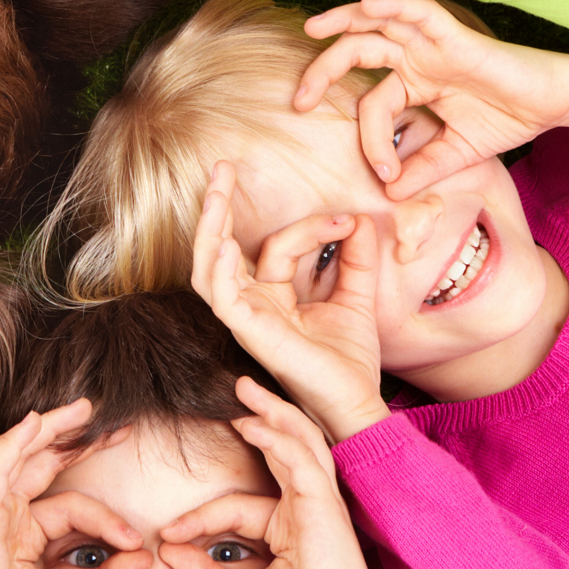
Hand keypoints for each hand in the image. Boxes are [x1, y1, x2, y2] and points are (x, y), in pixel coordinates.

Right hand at [0, 401, 152, 568]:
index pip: (73, 507)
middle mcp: (7, 517)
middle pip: (44, 465)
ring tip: (83, 408)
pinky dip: (16, 442)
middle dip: (79, 441)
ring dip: (51, 427)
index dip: (109, 519)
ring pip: (22, 454)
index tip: (137, 541)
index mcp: (25, 537)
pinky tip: (37, 422)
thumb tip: (144, 557)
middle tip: (116, 426)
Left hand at [159, 378, 388, 568]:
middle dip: (259, 419)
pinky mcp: (325, 505)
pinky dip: (279, 437)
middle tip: (236, 391)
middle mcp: (305, 509)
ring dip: (272, 413)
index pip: (237, 506)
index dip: (199, 516)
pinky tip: (255, 423)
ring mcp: (318, 503)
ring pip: (297, 443)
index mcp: (288, 529)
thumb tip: (166, 549)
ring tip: (246, 389)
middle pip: (281, 451)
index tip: (166, 534)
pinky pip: (301, 459)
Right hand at [190, 163, 388, 440]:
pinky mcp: (248, 334)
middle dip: (219, 207)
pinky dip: (219, 269)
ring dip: (209, 227)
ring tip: (215, 189)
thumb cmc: (350, 360)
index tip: (348, 222)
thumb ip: (356, 259)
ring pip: (210, 267)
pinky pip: (221, 297)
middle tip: (222, 166)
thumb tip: (359, 219)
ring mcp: (246, 320)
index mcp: (273, 297)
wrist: (357, 402)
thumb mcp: (358, 296)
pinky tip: (224, 242)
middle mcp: (252, 306)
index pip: (278, 246)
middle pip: (221, 249)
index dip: (311, 226)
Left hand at [301, 0, 568, 197]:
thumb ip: (422, 169)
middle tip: (300, 100)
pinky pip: (419, 12)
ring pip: (377, 23)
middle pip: (357, 52)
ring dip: (342, 21)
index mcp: (413, 82)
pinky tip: (368, 8)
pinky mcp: (455, 35)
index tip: (386, 174)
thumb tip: (389, 193)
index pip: (372, 104)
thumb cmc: (508, 120)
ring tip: (312, 29)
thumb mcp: (455, 154)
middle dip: (323, 70)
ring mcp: (432, 44)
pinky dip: (392, 6)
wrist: (551, 104)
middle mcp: (416, 58)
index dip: (370, 140)